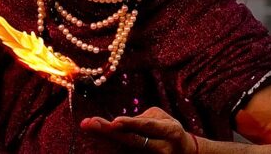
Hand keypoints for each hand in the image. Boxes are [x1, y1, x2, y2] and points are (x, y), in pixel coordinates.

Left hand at [81, 107, 199, 152]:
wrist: (184, 153)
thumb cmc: (168, 130)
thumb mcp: (162, 119)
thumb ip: (141, 120)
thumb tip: (116, 125)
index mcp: (169, 131)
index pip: (147, 127)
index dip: (131, 124)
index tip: (115, 121)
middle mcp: (161, 148)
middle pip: (132, 141)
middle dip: (108, 132)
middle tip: (88, 123)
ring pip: (125, 152)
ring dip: (102, 142)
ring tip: (86, 128)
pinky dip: (108, 151)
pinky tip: (91, 147)